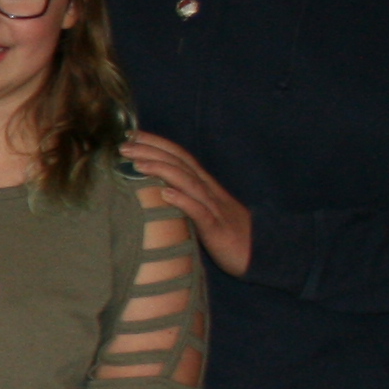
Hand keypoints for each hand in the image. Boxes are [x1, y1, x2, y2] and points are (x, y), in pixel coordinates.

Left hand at [120, 133, 252, 275]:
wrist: (264, 253)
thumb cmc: (227, 234)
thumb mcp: (203, 212)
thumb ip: (184, 200)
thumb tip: (155, 192)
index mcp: (204, 186)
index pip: (179, 158)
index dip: (157, 144)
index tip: (132, 135)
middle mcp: (209, 192)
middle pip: (180, 164)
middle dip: (152, 152)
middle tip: (124, 146)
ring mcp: (214, 209)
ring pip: (188, 183)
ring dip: (163, 171)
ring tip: (138, 164)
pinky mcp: (218, 229)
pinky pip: (200, 213)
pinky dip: (183, 201)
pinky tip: (166, 195)